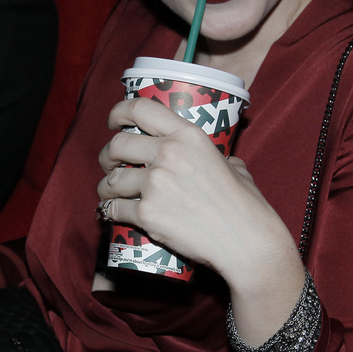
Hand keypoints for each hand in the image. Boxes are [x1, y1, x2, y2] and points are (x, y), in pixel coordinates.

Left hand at [97, 98, 303, 343]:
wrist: (246, 242)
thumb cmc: (246, 207)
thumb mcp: (234, 167)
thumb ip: (218, 157)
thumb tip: (218, 160)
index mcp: (188, 135)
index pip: (141, 109)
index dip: (119, 112)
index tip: (113, 121)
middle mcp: (168, 154)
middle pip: (118, 145)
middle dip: (108, 155)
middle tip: (110, 164)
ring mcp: (155, 184)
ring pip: (112, 180)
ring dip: (106, 188)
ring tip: (110, 194)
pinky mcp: (148, 214)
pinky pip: (115, 209)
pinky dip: (110, 212)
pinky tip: (112, 213)